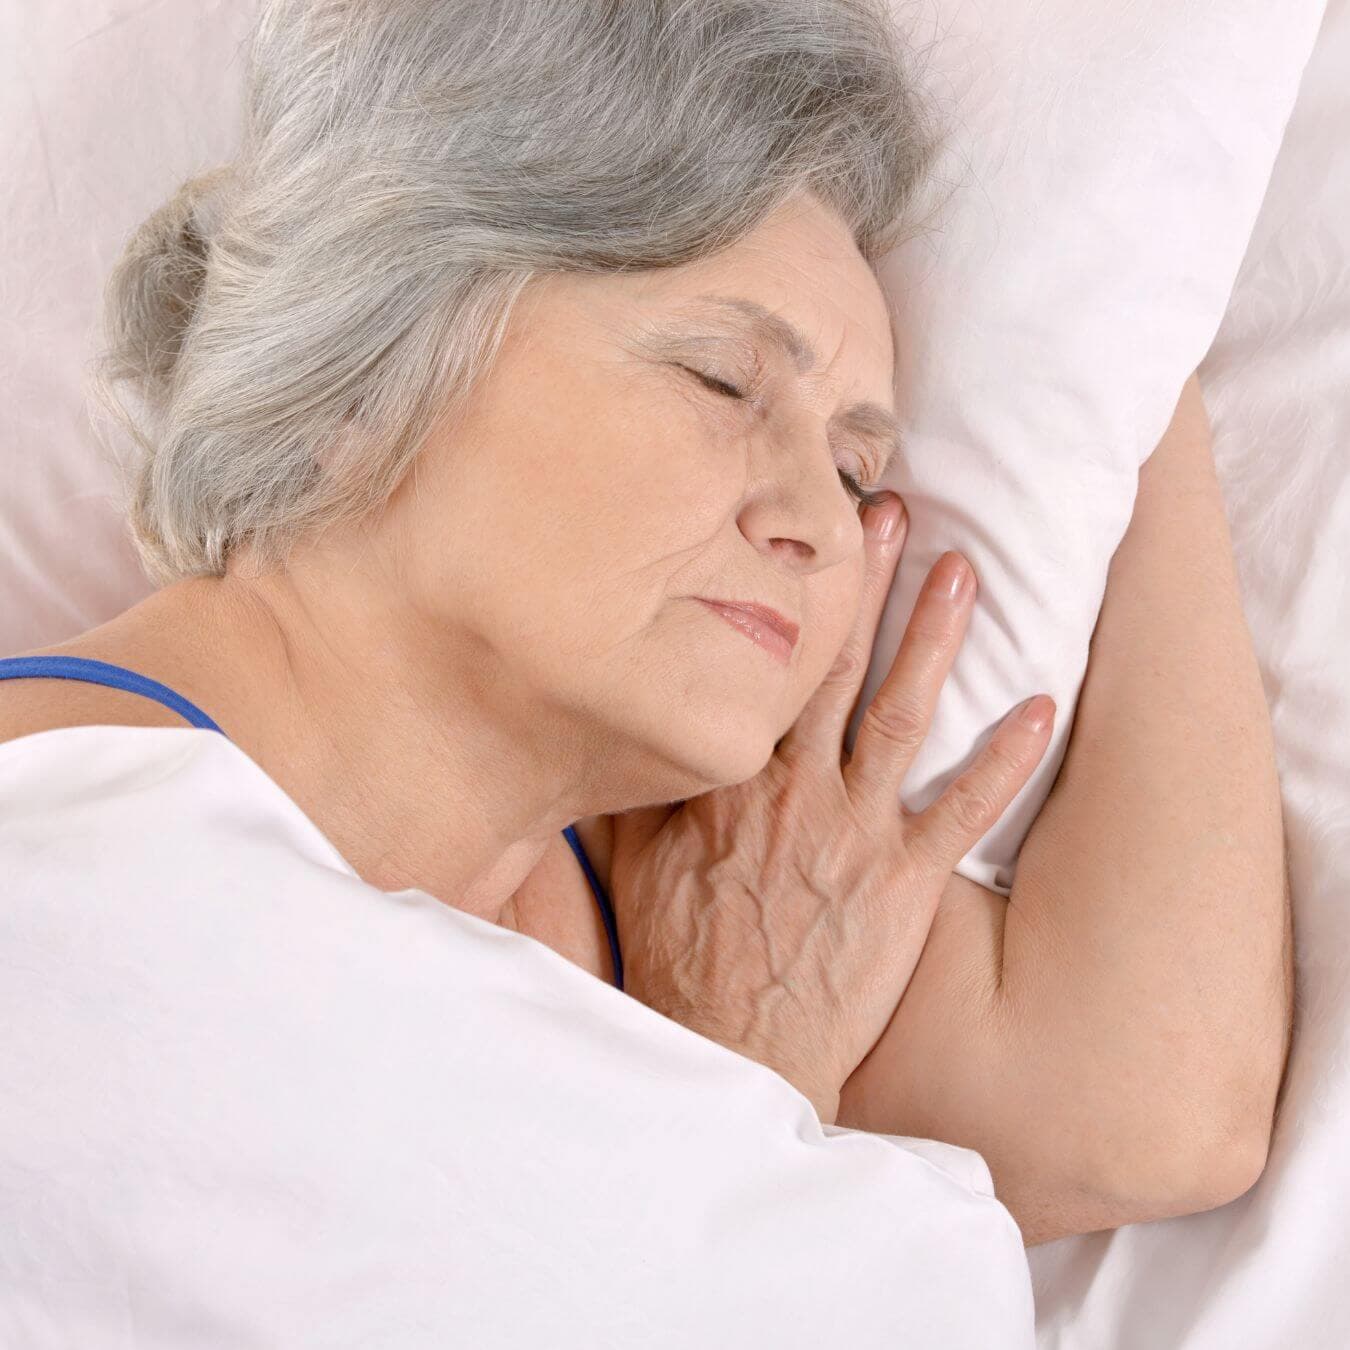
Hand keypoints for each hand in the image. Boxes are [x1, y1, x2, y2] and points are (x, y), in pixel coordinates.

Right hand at [608, 495, 1054, 1123]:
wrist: (728, 1043)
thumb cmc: (677, 950)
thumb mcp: (626, 856)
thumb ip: (628, 779)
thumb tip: (604, 717)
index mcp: (725, 772)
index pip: (761, 662)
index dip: (784, 593)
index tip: (801, 533)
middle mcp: (791, 784)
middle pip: (836, 663)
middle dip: (864, 580)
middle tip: (889, 507)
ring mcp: (852, 828)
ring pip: (902, 711)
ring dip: (936, 636)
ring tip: (963, 571)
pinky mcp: (902, 879)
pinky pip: (963, 808)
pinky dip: (1004, 757)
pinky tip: (1041, 704)